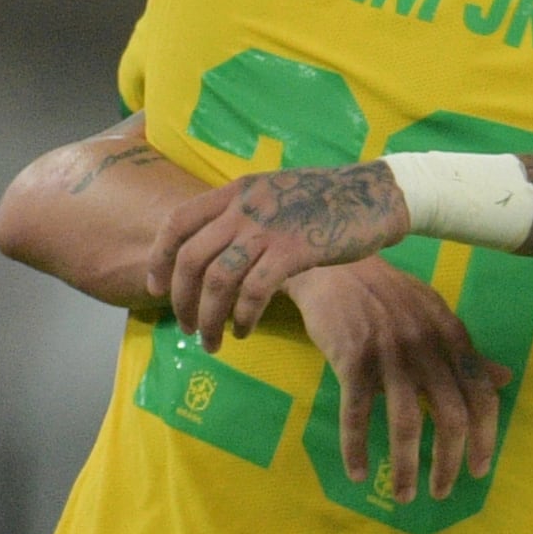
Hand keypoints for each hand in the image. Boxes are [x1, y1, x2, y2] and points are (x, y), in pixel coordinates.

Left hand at [149, 163, 408, 350]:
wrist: (377, 195)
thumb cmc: (328, 200)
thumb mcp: (274, 195)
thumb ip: (244, 216)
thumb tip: (216, 250)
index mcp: (236, 191)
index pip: (178, 222)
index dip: (159, 258)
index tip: (154, 288)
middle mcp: (245, 206)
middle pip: (192, 258)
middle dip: (182, 300)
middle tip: (187, 328)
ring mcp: (269, 228)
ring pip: (219, 280)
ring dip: (209, 317)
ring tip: (211, 342)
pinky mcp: (294, 251)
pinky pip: (254, 291)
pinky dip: (242, 316)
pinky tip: (244, 330)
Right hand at [283, 259, 511, 502]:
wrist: (335, 265)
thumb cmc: (388, 295)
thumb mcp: (436, 315)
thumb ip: (467, 352)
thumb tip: (504, 379)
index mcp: (452, 336)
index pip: (481, 393)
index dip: (484, 436)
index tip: (480, 469)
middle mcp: (427, 346)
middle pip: (449, 415)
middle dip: (450, 461)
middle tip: (442, 492)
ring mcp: (389, 353)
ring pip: (406, 422)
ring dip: (407, 465)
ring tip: (405, 495)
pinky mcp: (352, 359)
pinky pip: (356, 413)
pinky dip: (356, 448)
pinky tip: (358, 473)